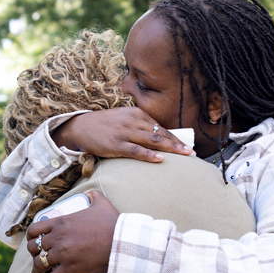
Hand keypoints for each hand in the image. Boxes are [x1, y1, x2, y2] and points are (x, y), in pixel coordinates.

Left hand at [26, 191, 119, 272]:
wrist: (121, 242)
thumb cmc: (113, 224)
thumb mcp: (102, 204)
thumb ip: (93, 197)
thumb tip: (90, 194)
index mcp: (61, 222)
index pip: (35, 229)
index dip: (31, 237)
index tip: (33, 241)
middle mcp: (58, 238)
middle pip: (34, 247)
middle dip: (33, 254)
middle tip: (36, 258)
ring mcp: (62, 254)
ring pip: (40, 264)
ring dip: (36, 271)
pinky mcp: (70, 269)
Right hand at [53, 108, 193, 160]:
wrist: (80, 127)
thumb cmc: (105, 126)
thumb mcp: (124, 120)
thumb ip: (140, 127)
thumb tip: (158, 139)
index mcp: (137, 113)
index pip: (161, 127)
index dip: (176, 138)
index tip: (188, 146)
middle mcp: (133, 121)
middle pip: (160, 134)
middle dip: (178, 144)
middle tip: (193, 153)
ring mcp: (125, 133)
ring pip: (152, 141)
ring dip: (171, 148)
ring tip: (185, 156)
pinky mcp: (116, 145)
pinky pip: (136, 150)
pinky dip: (149, 154)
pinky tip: (160, 159)